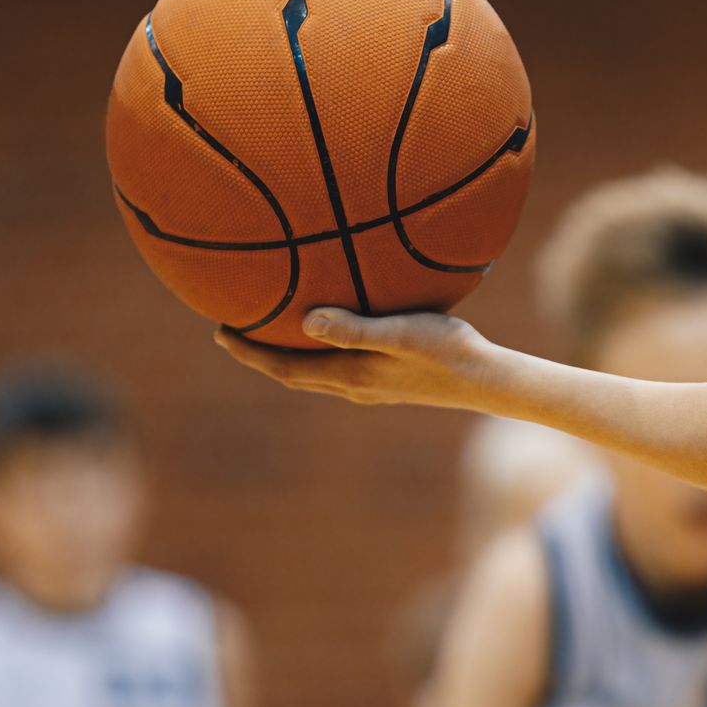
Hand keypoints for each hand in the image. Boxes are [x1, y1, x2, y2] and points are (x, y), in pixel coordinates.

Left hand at [213, 308, 502, 411]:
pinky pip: (338, 366)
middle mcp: (353, 385)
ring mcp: (371, 386)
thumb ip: (354, 328)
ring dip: (289, 355)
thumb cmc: (447, 351)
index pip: (284, 368)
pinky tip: (330, 331)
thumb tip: (305, 320)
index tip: (219, 333)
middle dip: (260, 355)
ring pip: (315, 372)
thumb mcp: (399, 332)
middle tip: (233, 331)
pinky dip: (318, 352)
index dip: (249, 353)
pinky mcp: (389, 381)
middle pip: (293, 374)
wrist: (487, 380)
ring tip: (272, 329)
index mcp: (349, 375)